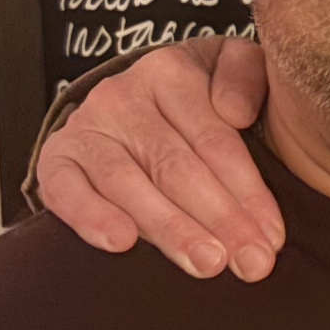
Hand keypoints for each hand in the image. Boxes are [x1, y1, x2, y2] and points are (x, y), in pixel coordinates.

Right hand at [36, 37, 279, 280]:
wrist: (136, 100)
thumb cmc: (200, 95)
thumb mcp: (233, 66)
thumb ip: (247, 76)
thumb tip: (237, 112)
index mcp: (173, 71)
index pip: (216, 140)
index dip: (248, 192)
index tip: (272, 236)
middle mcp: (124, 95)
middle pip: (176, 167)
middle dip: (219, 220)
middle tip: (252, 263)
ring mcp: (86, 127)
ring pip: (129, 184)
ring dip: (170, 228)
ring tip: (206, 263)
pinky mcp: (56, 158)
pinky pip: (66, 190)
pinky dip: (91, 217)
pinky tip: (121, 242)